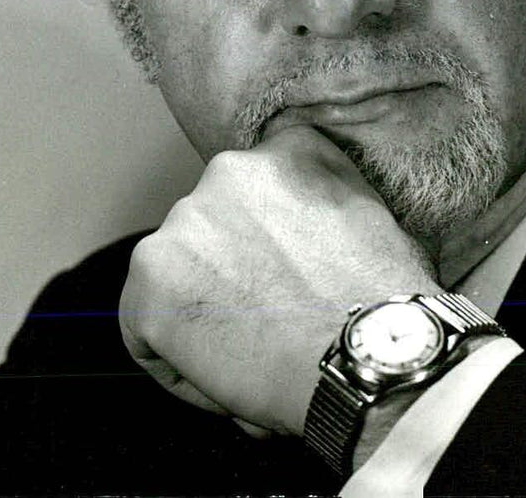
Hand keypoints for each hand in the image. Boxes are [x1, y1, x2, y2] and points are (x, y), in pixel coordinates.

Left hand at [119, 126, 440, 436]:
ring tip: (256, 354)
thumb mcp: (366, 210)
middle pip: (212, 234)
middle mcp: (228, 169)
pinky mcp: (151, 274)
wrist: (366, 352)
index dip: (267, 246)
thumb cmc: (380, 300)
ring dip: (206, 316)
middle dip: (232, 278)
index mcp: (286, 149)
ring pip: (179, 280)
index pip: (256, 192)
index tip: (286, 280)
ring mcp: (185, 219)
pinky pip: (146, 330)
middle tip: (271, 323)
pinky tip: (227, 377)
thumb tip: (296, 221)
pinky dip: (179, 363)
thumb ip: (323, 192)